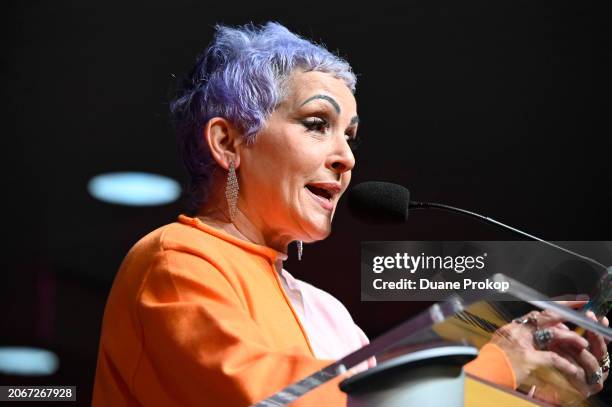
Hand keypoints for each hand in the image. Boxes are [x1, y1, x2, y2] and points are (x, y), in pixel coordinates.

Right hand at [490, 302, 609, 404]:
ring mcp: (523, 344)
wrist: (484, 372)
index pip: (536, 313)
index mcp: (512, 327)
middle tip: (579, 306)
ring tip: (583, 343)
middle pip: (545, 317)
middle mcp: (518, 331)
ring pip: (552, 334)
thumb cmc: (492, 360)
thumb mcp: (503, 342)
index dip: (553, 309)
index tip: (565, 306)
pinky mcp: (528, 359)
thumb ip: (519, 335)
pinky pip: (552, 358)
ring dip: (569, 338)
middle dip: (564, 311)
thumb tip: (539, 333)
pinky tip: (573, 368)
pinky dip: (564, 363)